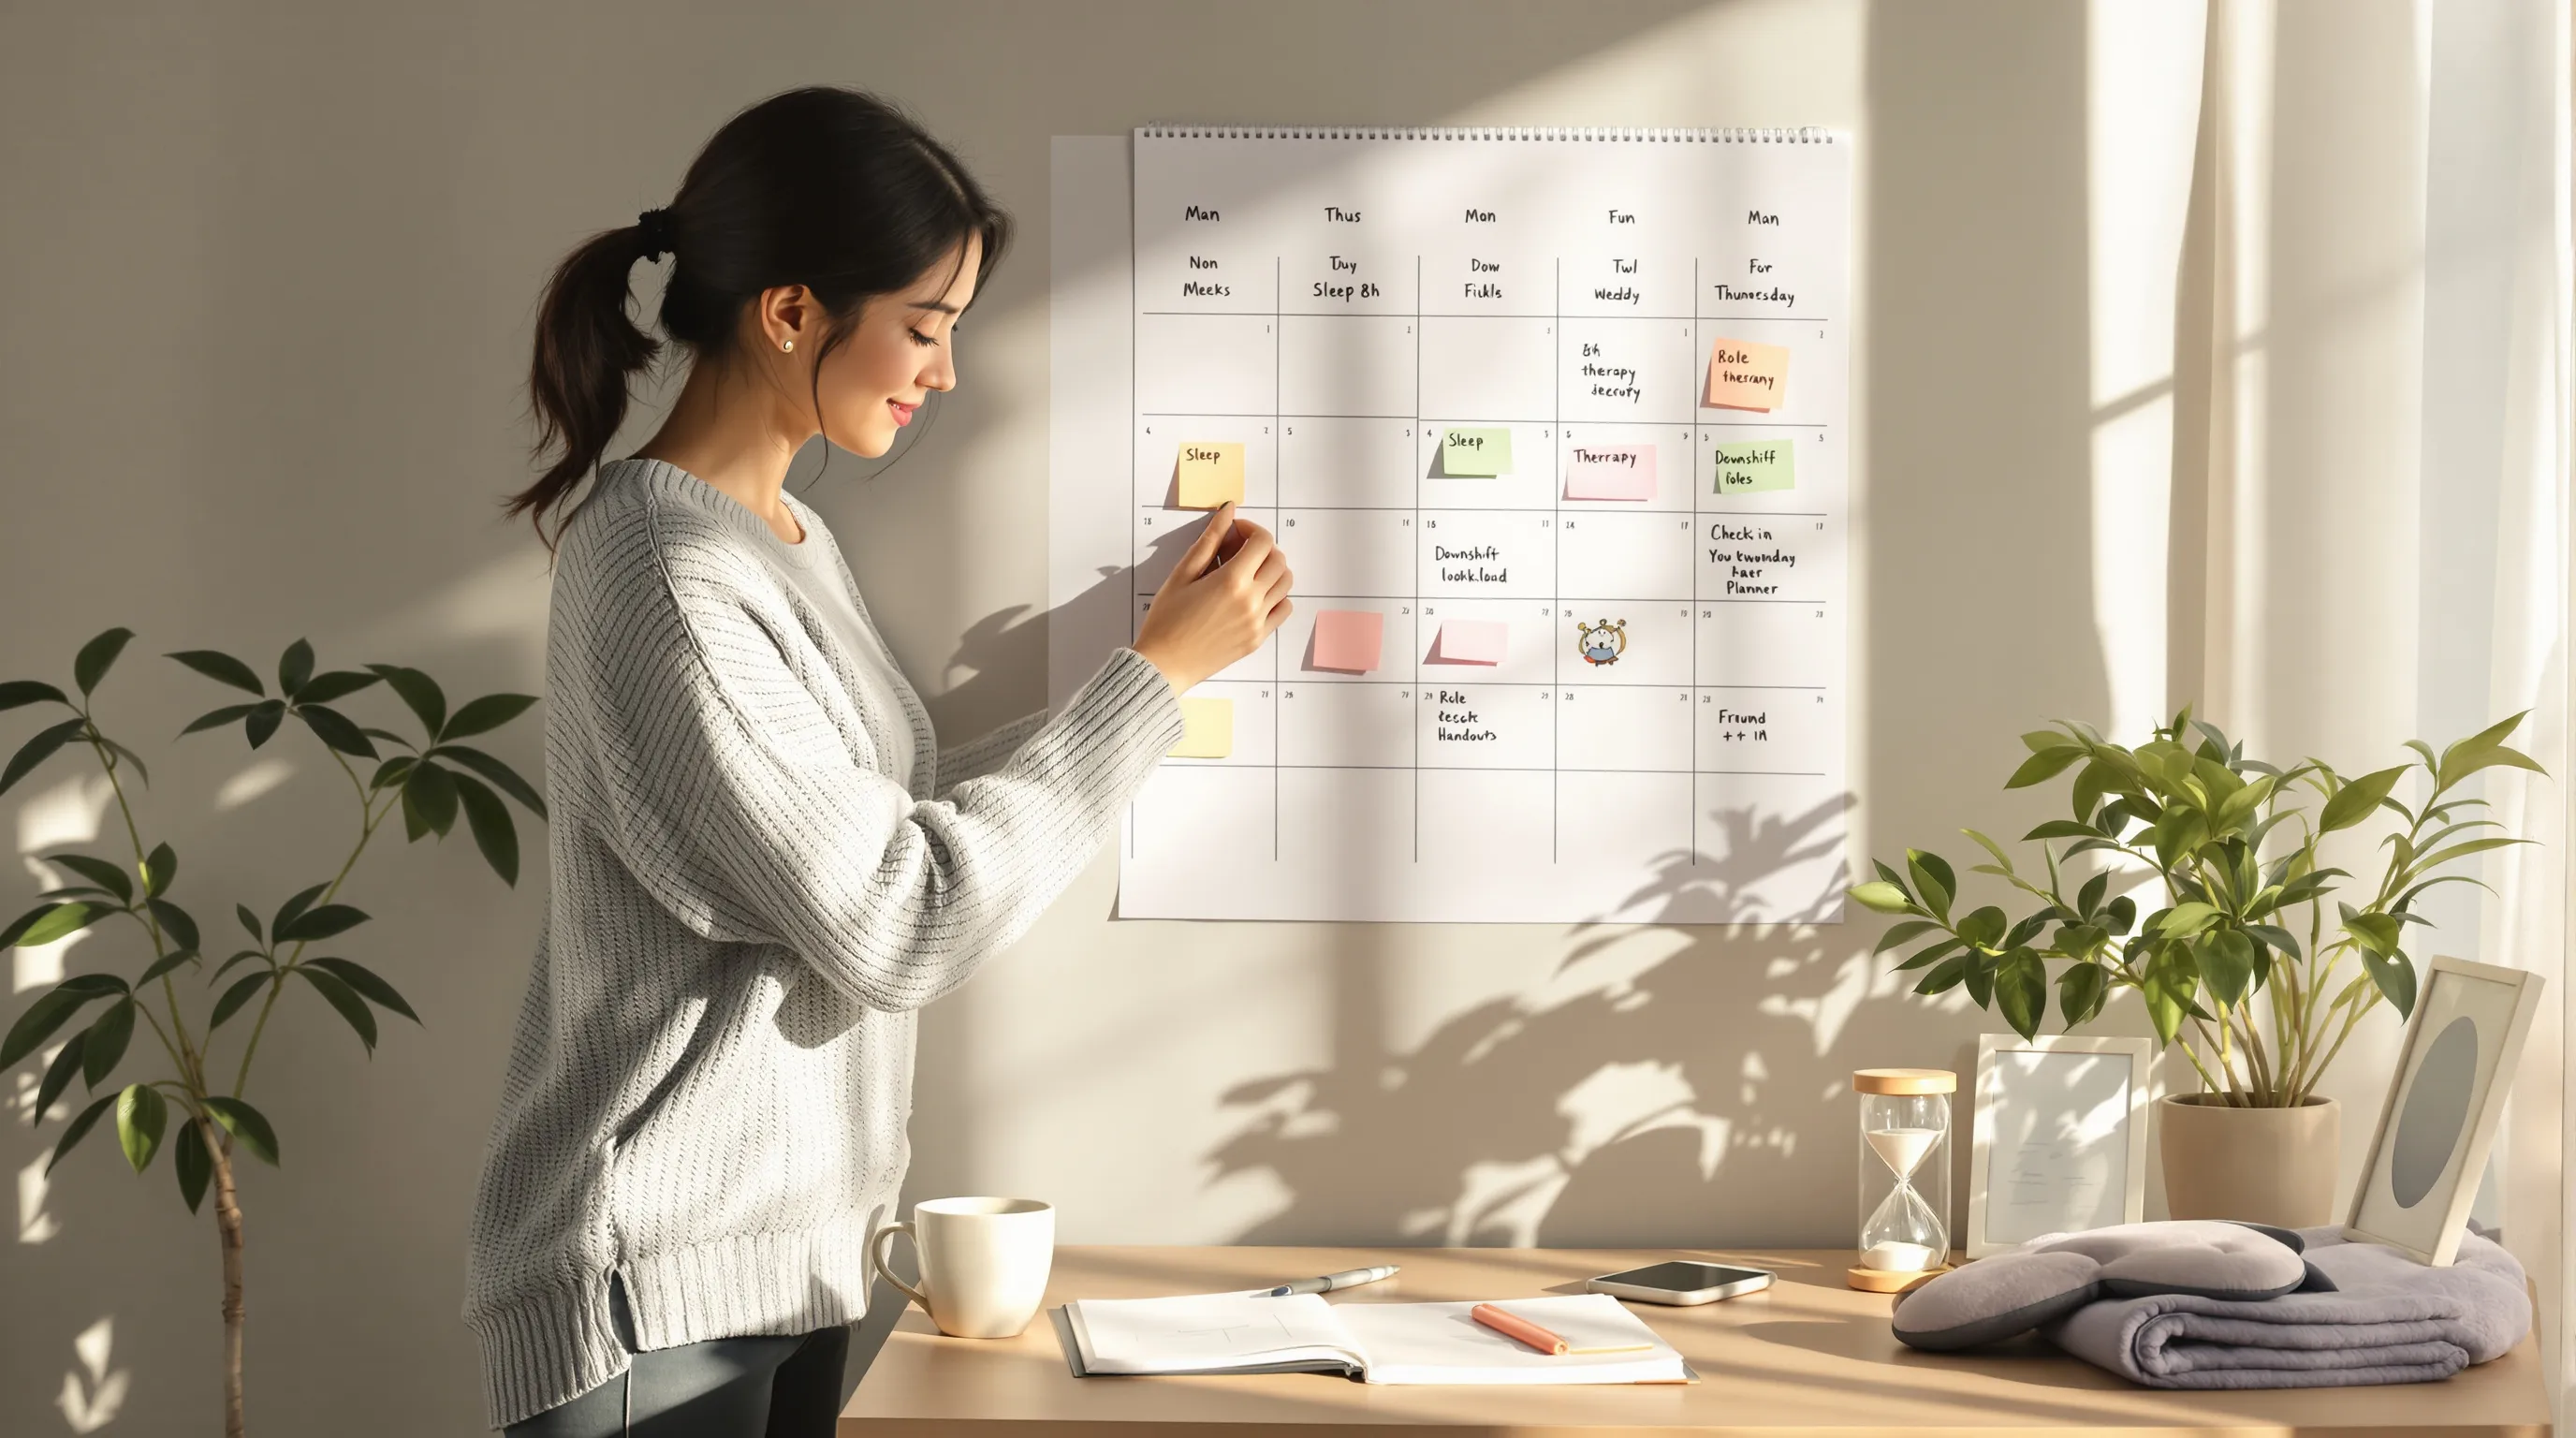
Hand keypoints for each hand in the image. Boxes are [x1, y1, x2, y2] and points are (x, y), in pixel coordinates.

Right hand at [1134, 502, 1291, 691]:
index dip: (1251, 529)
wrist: (1164, 664)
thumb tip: (1228, 512)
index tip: (1236, 531)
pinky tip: (1254, 595)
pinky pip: (1283, 609)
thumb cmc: (1166, 620)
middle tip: (1240, 551)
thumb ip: (1209, 541)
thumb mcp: (1182, 574)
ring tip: (1248, 572)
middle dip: (1262, 548)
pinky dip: (1276, 596)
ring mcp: (1258, 622)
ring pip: (1285, 584)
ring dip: (1272, 570)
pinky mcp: (1258, 638)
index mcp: (1232, 581)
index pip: (1263, 542)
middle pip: (1278, 560)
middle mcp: (1252, 600)